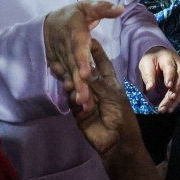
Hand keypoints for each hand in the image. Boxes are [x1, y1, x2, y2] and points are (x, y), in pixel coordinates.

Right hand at [44, 0, 124, 110]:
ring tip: (83, 102)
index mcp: (76, 33)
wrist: (48, 23)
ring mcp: (61, 58)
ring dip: (75, 89)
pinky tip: (76, 100)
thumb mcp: (87, 7)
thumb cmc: (72, 15)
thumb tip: (120, 9)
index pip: (79, 49)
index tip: (86, 74)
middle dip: (79, 83)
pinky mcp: (57, 65)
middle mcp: (68, 48)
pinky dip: (69, 88)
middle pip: (74, 67)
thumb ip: (103, 9)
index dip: (82, 61)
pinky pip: (63, 78)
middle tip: (85, 98)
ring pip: (69, 75)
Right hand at [73, 39, 141, 162]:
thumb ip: (97, 83)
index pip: (101, 63)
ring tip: (59, 66)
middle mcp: (96, 87)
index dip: (96, 51)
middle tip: (65, 50)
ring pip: (75, 84)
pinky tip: (67, 86)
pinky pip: (72, 98)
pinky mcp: (77, 110)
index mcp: (109, 82)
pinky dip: (70, 93)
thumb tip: (84, 68)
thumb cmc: (121, 116)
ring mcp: (86, 98)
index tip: (89, 37)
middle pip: (84, 72)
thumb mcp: (112, 96)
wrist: (117, 141)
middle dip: (76, 62)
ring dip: (69, 76)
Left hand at [138, 46, 179, 112]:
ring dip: (175, 100)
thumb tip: (149, 88)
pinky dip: (176, 101)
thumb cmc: (152, 59)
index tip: (168, 86)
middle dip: (174, 92)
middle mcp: (179, 66)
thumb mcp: (146, 64)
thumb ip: (148, 75)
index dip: (170, 77)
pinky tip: (169, 109)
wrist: (160, 54)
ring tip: (166, 109)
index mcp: (169, 59)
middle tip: (167, 101)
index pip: (171, 68)